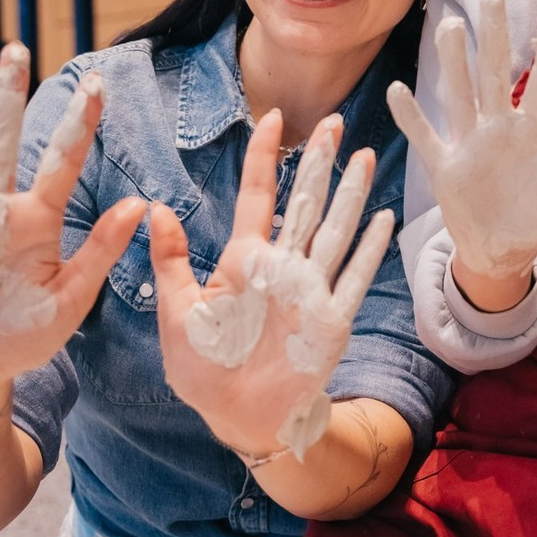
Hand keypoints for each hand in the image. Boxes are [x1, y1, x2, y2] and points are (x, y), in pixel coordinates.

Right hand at [0, 48, 143, 391]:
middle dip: (7, 93)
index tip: (98, 82)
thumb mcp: (69, 301)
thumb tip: (139, 205)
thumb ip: (99, 253)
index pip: (61, 159)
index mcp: (34, 221)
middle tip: (17, 47)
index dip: (80, 121)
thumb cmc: (27, 342)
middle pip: (0, 138)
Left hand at [150, 112, 393, 460]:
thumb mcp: (176, 313)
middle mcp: (282, 267)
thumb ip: (170, 262)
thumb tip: (154, 209)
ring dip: (350, 193)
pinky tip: (383, 219)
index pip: (258, 195)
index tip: (273, 118)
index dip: (264, 157)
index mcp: (244, 260)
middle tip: (334, 122)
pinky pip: (354, 277)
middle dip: (319, 161)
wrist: (238, 418)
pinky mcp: (330, 319)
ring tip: (364, 155)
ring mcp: (310, 290)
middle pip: (306, 201)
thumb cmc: (204, 370)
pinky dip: (369, 249)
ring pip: (335, 229)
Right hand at [387, 0, 536, 282]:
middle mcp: (498, 128)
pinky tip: (398, 89)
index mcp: (531, 131)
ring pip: (458, 96)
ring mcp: (468, 144)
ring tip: (449, 26)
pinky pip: (424, 137)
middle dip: (494, 36)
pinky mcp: (444, 167)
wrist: (506, 250)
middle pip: (493, 74)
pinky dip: (410, 117)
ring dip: (452, 63)